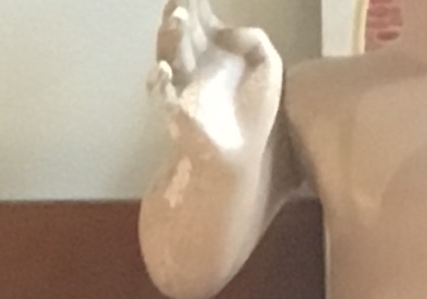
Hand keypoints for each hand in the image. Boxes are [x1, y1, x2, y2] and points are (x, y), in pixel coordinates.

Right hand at [150, 6, 282, 163]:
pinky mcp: (175, 113)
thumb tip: (226, 30)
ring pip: (169, 56)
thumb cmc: (253, 112)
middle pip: (182, 30)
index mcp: (213, 49)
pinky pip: (162, 97)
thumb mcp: (267, 65)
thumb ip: (254, 39)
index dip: (195, 2)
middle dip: (180, 10)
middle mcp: (193, 63)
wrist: (242, 155)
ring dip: (171, 37)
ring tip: (177, 16)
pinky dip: (159, 85)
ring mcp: (181, 87)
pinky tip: (163, 71)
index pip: (200, 19)